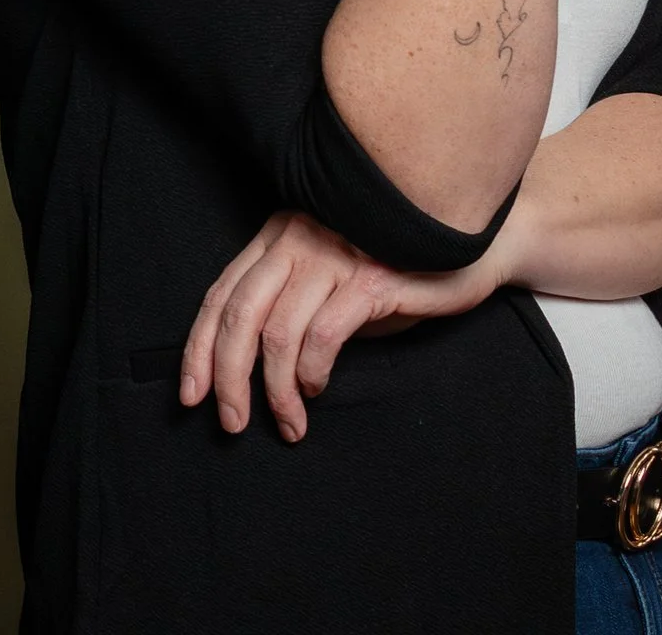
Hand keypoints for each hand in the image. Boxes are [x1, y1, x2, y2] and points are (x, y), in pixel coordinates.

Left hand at [179, 211, 503, 440]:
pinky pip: (323, 335)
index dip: (199, 349)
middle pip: (239, 314)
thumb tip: (247, 369)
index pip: (221, 295)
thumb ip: (289, 308)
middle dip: (226, 376)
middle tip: (230, 422)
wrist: (470, 247)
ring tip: (288, 423)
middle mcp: (296, 239)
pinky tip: (317, 388)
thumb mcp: (327, 284)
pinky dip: (312, 371)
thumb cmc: (393, 272)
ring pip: (277, 332)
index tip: (191, 396)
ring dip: (276, 390)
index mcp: (276, 238)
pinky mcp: (370, 278)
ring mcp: (332, 255)